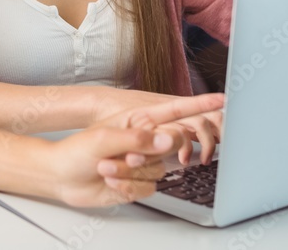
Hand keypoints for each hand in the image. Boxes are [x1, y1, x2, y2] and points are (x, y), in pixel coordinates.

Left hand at [50, 93, 223, 206]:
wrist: (63, 176)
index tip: (224, 100)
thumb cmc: (78, 150)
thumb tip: (171, 139)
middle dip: (147, 154)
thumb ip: (141, 139)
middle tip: (125, 156)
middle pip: (171, 146)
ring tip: (106, 167)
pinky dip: (129, 186)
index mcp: (139, 120)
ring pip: (159, 170)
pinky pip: (149, 187)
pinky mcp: (140, 181)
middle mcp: (145, 140)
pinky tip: (110, 180)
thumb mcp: (107, 139)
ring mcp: (143, 161)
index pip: (176, 111)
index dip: (201, 106)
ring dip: (131, 173)